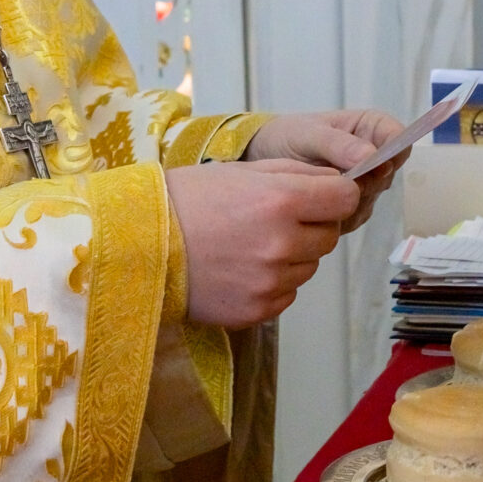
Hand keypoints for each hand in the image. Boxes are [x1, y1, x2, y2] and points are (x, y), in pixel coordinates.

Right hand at [167, 160, 360, 326]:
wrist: (136, 246)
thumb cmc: (186, 200)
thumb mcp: (240, 171)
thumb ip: (295, 174)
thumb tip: (337, 181)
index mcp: (282, 201)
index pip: (345, 199)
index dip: (336, 195)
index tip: (323, 196)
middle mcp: (283, 244)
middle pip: (330, 236)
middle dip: (312, 226)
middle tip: (274, 220)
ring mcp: (271, 282)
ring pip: (308, 267)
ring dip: (292, 256)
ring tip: (249, 246)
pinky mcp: (257, 311)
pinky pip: (286, 294)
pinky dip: (272, 283)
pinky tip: (239, 269)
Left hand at [244, 109, 407, 231]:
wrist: (265, 161)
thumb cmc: (288, 136)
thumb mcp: (309, 134)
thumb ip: (339, 144)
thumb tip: (371, 158)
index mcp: (372, 128)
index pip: (400, 139)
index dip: (391, 153)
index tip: (370, 164)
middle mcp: (375, 156)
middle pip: (388, 174)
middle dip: (361, 179)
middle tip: (330, 177)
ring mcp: (367, 184)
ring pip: (373, 198)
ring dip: (347, 198)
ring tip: (314, 188)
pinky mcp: (353, 207)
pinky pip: (355, 216)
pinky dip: (337, 214)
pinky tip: (314, 204)